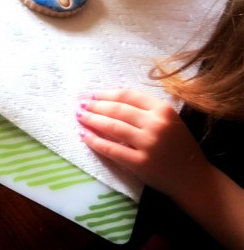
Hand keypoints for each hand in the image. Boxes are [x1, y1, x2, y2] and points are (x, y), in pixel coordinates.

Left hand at [77, 89, 208, 197]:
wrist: (194, 179)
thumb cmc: (178, 147)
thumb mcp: (169, 121)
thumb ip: (146, 110)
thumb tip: (110, 98)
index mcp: (164, 110)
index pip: (128, 96)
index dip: (106, 94)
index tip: (92, 95)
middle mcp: (156, 124)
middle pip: (117, 110)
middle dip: (95, 106)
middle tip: (80, 105)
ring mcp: (148, 144)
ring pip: (112, 127)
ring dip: (92, 120)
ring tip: (80, 117)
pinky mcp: (140, 163)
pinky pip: (111, 149)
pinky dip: (94, 141)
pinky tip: (84, 136)